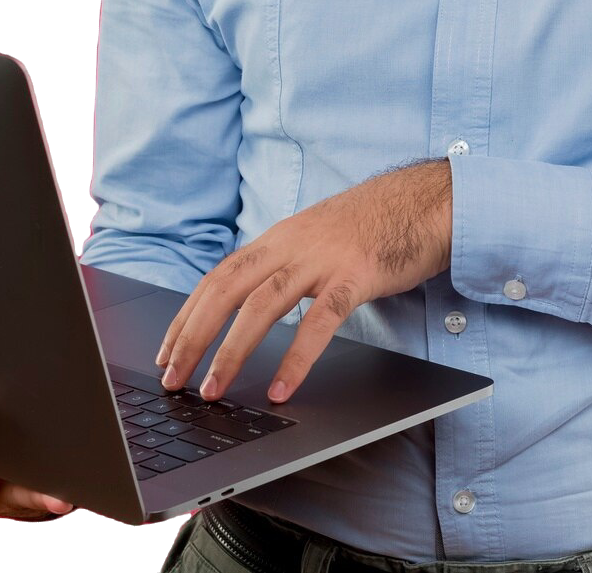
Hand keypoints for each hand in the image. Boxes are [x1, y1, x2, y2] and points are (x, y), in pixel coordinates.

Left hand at [154, 158, 452, 406]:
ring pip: (262, 306)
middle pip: (226, 290)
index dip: (186, 316)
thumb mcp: (317, 240)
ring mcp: (323, 259)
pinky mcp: (356, 275)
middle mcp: (291, 245)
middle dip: (192, 337)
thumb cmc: (374, 227)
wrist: (425, 200)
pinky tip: (282, 387)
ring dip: (231, 351)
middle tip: (173, 379)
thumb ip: (285, 266)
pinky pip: (320, 320)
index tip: (166, 352)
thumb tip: (251, 305)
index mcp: (279, 239)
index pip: (217, 278)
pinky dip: (297, 356)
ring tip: (214, 390)